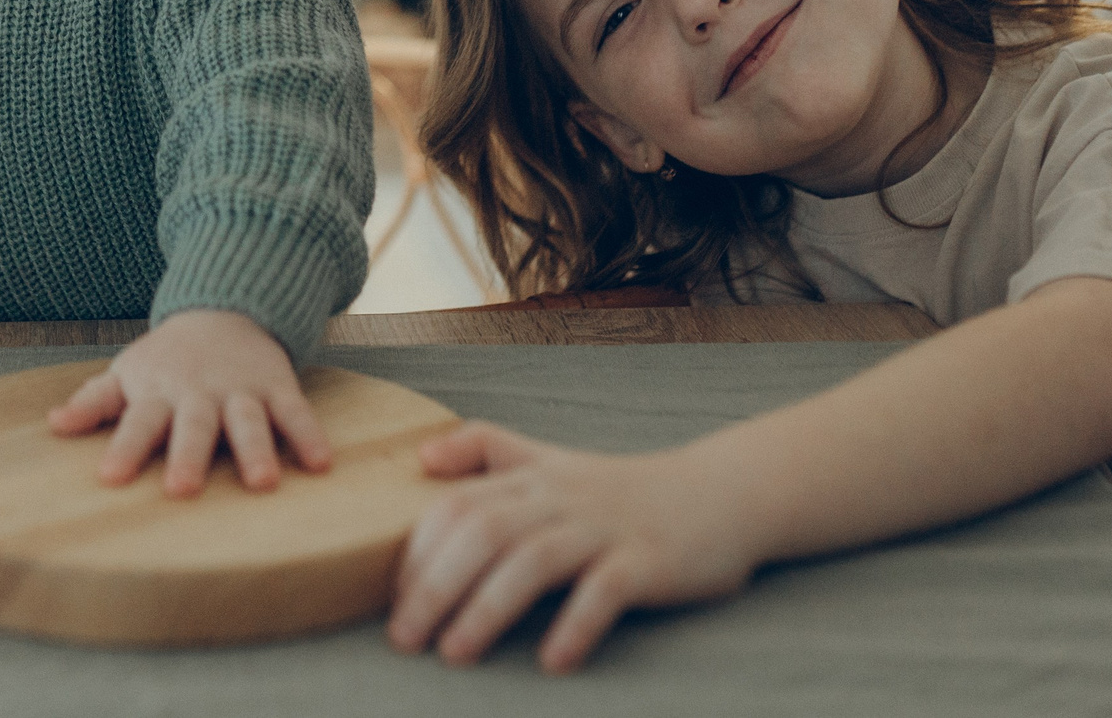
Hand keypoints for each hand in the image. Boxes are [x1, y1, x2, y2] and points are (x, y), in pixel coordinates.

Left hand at [44, 308, 329, 496]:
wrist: (224, 309)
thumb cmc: (166, 360)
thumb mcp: (127, 373)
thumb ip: (93, 402)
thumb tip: (53, 425)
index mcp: (158, 392)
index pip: (137, 422)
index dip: (124, 449)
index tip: (109, 479)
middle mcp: (199, 393)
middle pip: (192, 425)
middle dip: (188, 455)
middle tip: (182, 490)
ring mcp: (241, 390)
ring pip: (248, 420)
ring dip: (255, 449)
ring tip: (263, 483)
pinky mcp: (278, 387)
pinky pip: (296, 412)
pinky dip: (309, 435)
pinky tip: (321, 463)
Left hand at [387, 424, 755, 672]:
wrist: (719, 495)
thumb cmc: (618, 490)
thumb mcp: (548, 460)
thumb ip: (485, 449)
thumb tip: (422, 456)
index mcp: (530, 477)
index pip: (457, 505)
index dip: (417, 551)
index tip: (392, 599)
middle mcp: (560, 497)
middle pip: (483, 530)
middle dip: (435, 585)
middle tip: (404, 638)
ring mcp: (605, 528)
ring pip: (534, 560)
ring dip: (487, 609)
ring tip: (455, 654)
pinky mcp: (648, 560)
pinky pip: (605, 590)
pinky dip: (576, 625)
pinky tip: (552, 661)